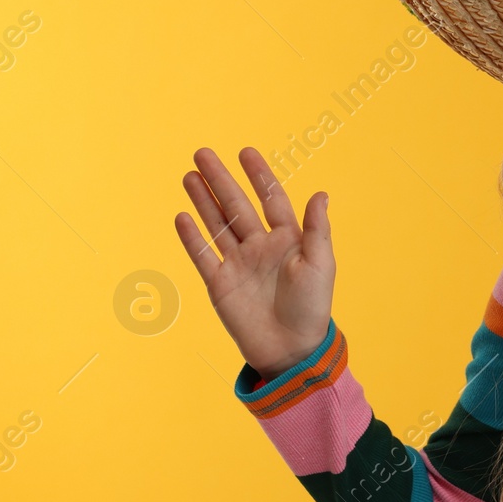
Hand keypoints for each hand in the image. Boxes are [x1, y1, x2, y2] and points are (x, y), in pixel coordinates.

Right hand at [173, 147, 335, 380]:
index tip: (245, 152)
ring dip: (203, 200)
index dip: (258, 176)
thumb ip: (317, 229)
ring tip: (189, 175)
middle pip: (237, 205)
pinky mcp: (220, 284)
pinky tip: (182, 216)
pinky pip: (203, 255)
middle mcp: (260, 246)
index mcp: (288, 238)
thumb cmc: (313, 307)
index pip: (270, 198)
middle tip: (202, 153)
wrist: (291, 349)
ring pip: (217, 224)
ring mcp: (238, 263)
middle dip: (221, 180)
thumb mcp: (321, 264)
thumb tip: (320, 193)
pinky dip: (192, 237)